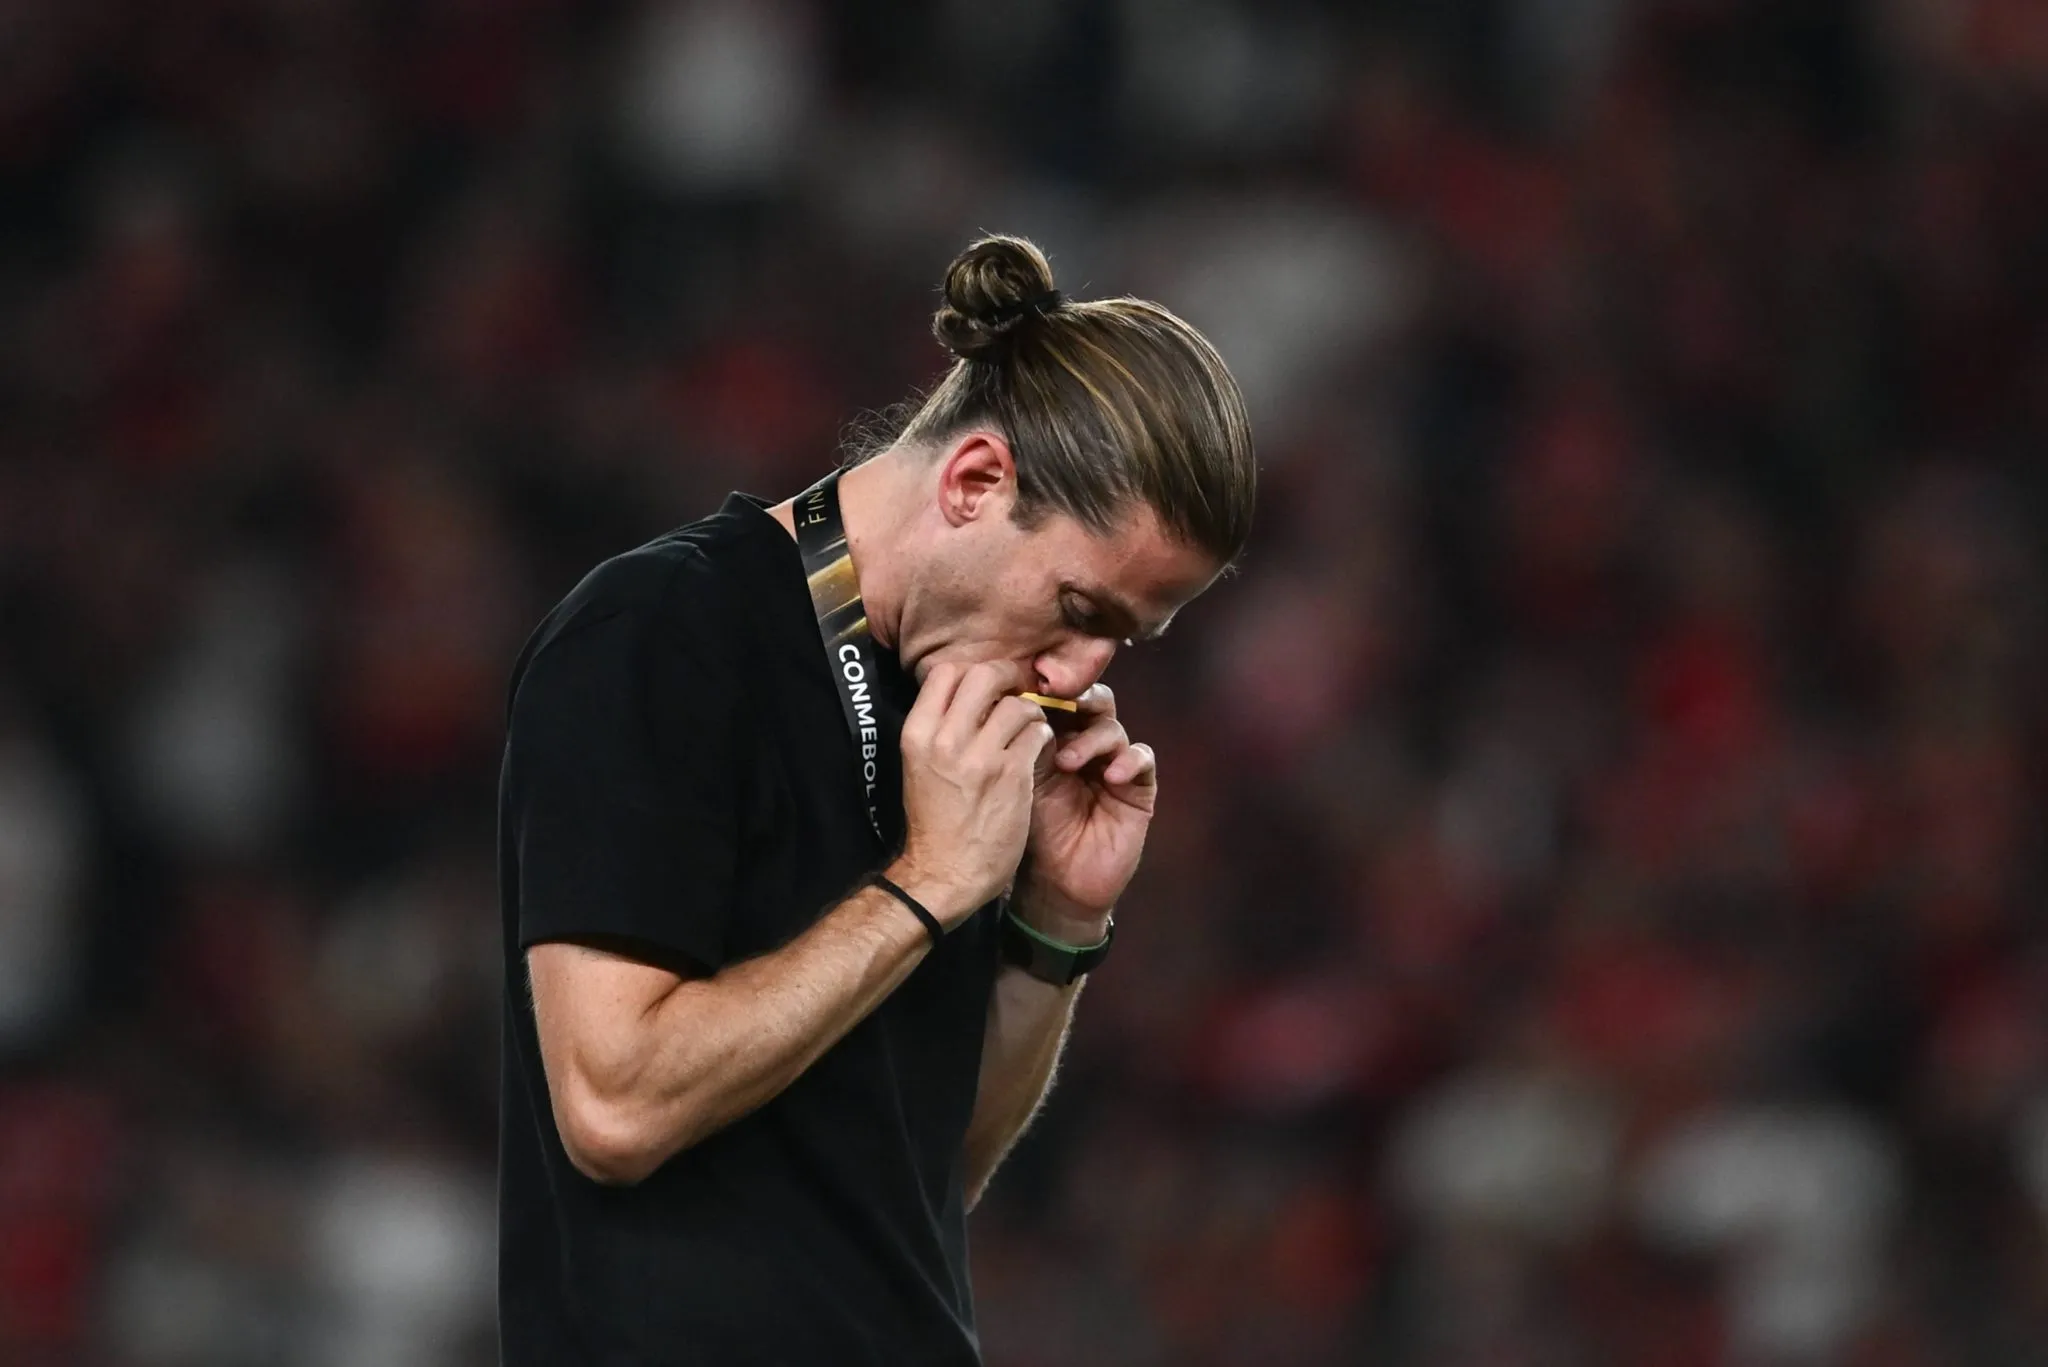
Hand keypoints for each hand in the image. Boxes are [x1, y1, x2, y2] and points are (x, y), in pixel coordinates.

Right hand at [893, 662, 1055, 923]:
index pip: (945, 672)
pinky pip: (1037, 735)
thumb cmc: (933, 823)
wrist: (944, 874)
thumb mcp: (919, 766)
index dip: (970, 673)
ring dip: (1029, 713)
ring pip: (1016, 704)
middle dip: (1006, 679)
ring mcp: (980, 757)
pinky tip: (1036, 750)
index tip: (984, 689)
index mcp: (917, 734)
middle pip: (983, 674)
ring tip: (1028, 729)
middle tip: (1015, 694)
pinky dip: (1041, 737)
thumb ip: (939, 729)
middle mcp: (945, 740)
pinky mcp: (1011, 777)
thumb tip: (966, 696)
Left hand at [1018, 684, 1154, 938]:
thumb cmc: (1031, 831)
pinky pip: (1142, 759)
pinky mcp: (1138, 788)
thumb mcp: (1019, 781)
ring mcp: (1114, 763)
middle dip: (1077, 699)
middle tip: (1059, 705)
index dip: (1048, 689)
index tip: (1030, 687)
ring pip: (1113, 727)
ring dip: (1092, 739)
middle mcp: (1086, 743)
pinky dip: (1128, 761)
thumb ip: (1020, 742)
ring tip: (1068, 762)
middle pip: (1092, 701)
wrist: (1055, 883)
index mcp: (1054, 737)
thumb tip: (1010, 700)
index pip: (1059, 697)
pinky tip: (1109, 776)